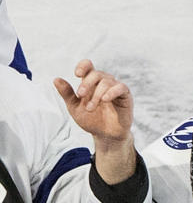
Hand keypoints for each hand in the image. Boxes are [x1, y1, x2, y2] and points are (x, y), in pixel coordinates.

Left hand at [54, 60, 135, 183]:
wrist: (105, 136)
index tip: (77, 74)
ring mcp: (115, 89)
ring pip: (106, 81)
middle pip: (96, 74)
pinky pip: (121, 87)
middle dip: (86, 83)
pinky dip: (112, 92)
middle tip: (80, 95)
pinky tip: (105, 99)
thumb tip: (56, 79)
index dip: (83, 66)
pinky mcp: (125, 96)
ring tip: (90, 108)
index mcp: (91, 83)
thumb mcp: (75, 108)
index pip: (88, 66)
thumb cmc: (91, 121)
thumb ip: (67, 94)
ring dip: (96, 94)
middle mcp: (104, 83)